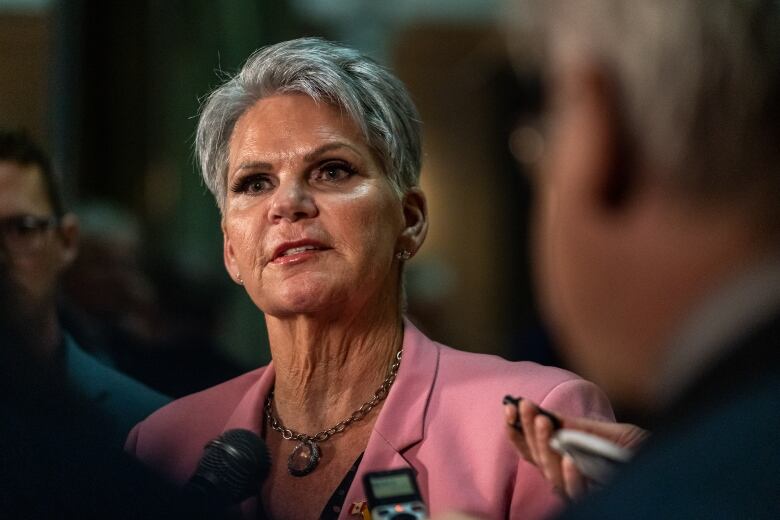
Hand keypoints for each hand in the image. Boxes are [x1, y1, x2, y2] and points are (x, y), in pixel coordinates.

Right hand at [504, 397, 647, 498]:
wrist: (678, 474)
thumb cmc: (642, 455)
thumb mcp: (612, 434)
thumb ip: (580, 427)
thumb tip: (547, 413)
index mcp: (566, 460)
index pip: (531, 448)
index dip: (517, 429)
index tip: (510, 405)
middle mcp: (568, 478)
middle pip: (536, 458)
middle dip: (528, 430)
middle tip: (526, 406)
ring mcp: (581, 490)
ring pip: (550, 475)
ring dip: (545, 448)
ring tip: (544, 422)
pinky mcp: (597, 501)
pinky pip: (577, 495)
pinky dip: (571, 478)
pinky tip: (570, 460)